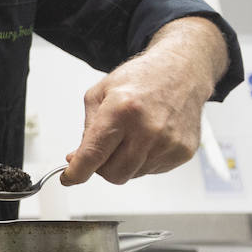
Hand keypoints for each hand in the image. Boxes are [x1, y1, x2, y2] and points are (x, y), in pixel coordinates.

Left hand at [63, 17, 226, 185]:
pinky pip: (151, 171)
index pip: (94, 154)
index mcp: (122, 111)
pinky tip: (149, 138)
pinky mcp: (182, 152)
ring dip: (124, 162)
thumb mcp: (100, 94)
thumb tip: (77, 159)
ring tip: (132, 135)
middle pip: (113, 173)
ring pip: (132, 174)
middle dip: (101, 167)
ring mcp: (168, 143)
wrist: (182, 72)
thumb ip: (87, 129)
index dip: (77, 172)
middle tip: (102, 150)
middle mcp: (148, 130)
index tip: (69, 179)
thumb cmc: (141, 79)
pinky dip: (143, 160)